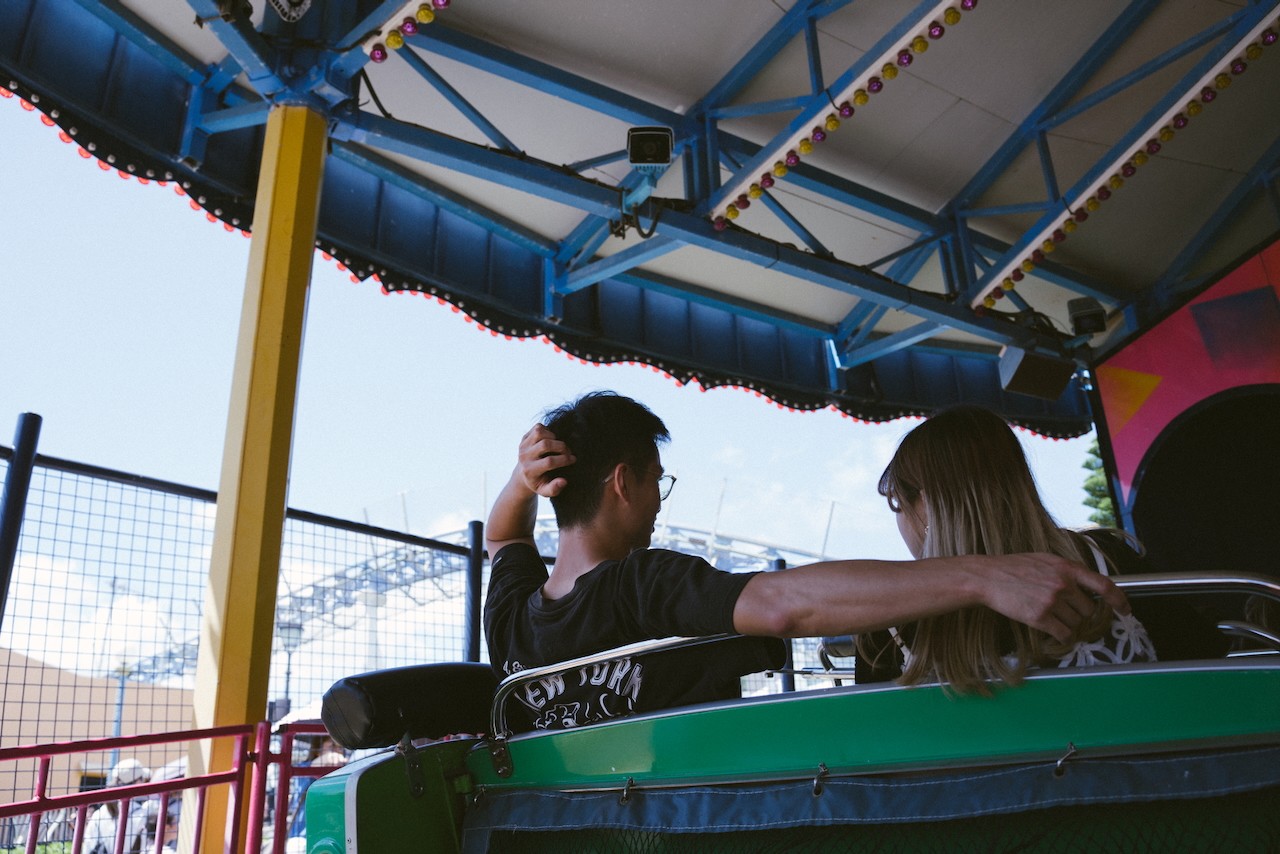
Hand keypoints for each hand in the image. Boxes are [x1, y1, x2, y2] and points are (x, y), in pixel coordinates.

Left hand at [516, 424, 573, 496]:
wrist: (523, 475)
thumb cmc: (539, 482)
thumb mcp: (545, 491)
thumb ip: (554, 489)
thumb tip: (564, 481)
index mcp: (529, 471)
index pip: (549, 462)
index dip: (564, 459)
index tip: (573, 460)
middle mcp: (524, 457)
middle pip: (545, 445)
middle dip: (562, 447)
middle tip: (568, 452)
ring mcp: (523, 446)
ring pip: (540, 433)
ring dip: (554, 437)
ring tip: (558, 446)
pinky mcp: (524, 438)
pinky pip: (538, 427)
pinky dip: (548, 430)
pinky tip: (551, 440)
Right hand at [979, 553, 1129, 641]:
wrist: (987, 577)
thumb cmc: (1013, 568)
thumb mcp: (1044, 560)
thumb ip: (1066, 571)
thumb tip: (1086, 585)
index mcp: (1066, 567)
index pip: (1104, 584)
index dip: (1119, 599)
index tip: (1125, 609)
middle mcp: (1063, 584)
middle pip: (1088, 610)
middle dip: (1080, 613)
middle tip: (1065, 611)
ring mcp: (1052, 601)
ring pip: (1076, 623)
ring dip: (1068, 624)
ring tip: (1051, 615)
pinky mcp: (1040, 617)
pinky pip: (1064, 634)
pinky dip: (1061, 635)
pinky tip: (1050, 628)